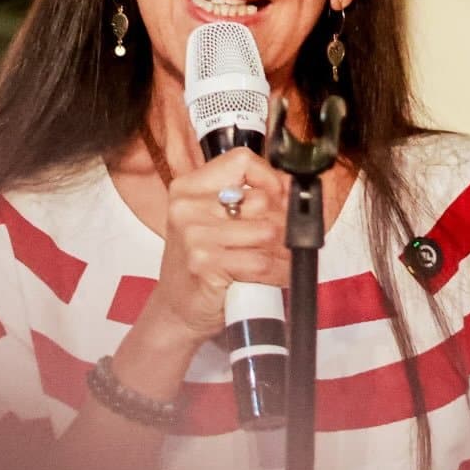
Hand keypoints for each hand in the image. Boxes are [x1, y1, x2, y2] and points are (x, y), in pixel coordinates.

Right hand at [147, 148, 290, 343]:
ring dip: (282, 252)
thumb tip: (293, 186)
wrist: (176, 309)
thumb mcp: (215, 221)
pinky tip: (275, 277)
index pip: (241, 160)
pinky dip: (277, 273)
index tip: (280, 196)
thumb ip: (247, 198)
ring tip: (279, 260)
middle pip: (260, 199)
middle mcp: (188, 206)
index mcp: (189, 187)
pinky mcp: (205, 263)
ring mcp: (194, 234)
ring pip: (266, 231)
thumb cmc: (203, 262)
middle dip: (282, 223)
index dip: (270, 176)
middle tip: (283, 240)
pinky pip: (261, 262)